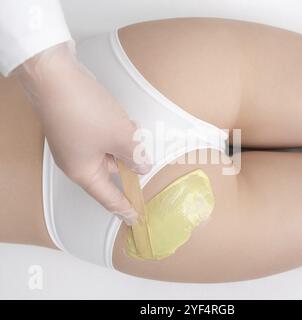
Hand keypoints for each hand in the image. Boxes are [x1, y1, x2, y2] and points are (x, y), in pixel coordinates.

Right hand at [15, 41, 150, 224]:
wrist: (54, 75)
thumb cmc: (84, 111)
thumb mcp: (120, 137)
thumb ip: (135, 156)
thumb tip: (142, 166)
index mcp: (83, 172)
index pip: (109, 197)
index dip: (125, 208)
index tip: (135, 218)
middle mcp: (76, 161)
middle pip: (111, 170)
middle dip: (129, 161)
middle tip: (143, 153)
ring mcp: (74, 143)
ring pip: (108, 150)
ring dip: (123, 142)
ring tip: (131, 129)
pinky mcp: (76, 126)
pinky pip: (101, 137)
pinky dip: (114, 132)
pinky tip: (123, 120)